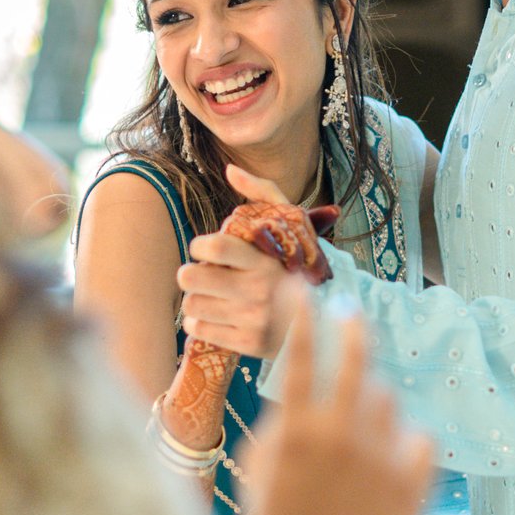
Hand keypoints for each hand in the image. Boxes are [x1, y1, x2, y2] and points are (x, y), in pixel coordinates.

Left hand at [174, 167, 301, 358]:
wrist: (324, 319)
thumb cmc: (297, 264)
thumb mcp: (290, 224)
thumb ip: (260, 192)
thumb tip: (230, 170)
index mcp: (266, 258)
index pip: (214, 247)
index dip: (199, 245)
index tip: (205, 249)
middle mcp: (260, 289)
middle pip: (191, 277)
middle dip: (190, 273)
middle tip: (201, 274)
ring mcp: (254, 319)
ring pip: (191, 304)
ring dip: (196, 298)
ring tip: (212, 295)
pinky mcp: (249, 344)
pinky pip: (198, 329)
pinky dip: (200, 322)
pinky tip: (216, 315)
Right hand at [242, 291, 435, 514]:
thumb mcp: (256, 485)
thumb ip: (275, 434)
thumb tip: (294, 402)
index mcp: (295, 433)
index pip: (298, 354)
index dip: (297, 314)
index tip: (297, 288)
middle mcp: (342, 436)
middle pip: (358, 357)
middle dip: (352, 330)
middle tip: (349, 319)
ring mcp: (382, 459)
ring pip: (387, 400)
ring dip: (372, 402)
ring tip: (357, 427)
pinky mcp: (414, 486)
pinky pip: (419, 439)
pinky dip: (406, 442)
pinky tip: (391, 458)